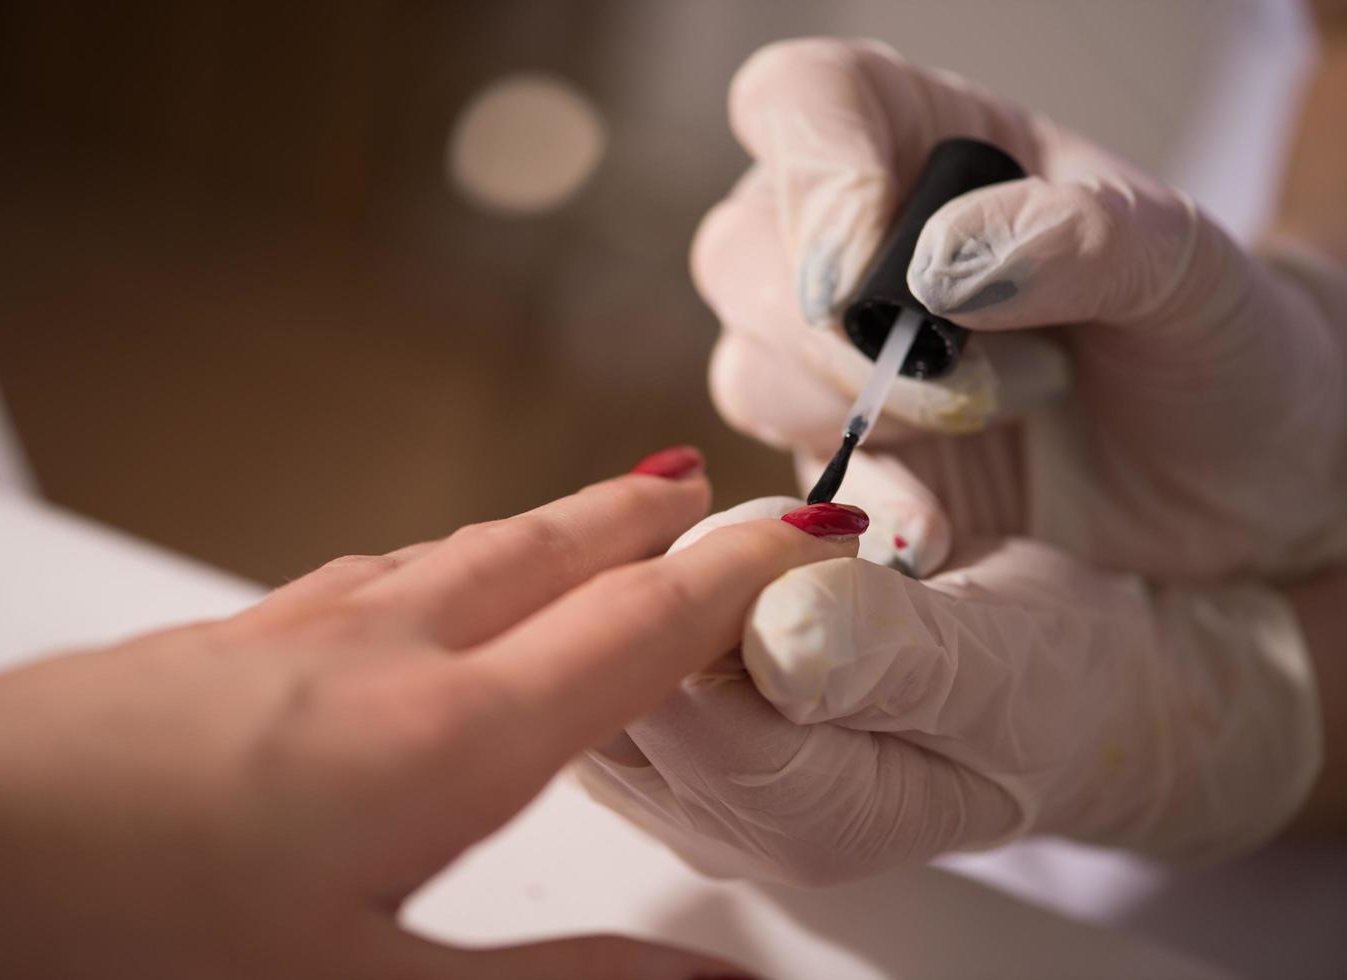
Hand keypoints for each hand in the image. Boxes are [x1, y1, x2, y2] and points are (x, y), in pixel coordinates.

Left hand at [0, 447, 868, 979]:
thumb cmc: (117, 937)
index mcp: (448, 735)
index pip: (642, 626)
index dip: (742, 574)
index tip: (811, 534)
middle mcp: (383, 650)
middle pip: (557, 553)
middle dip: (650, 518)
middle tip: (711, 489)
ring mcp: (298, 627)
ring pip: (468, 549)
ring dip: (554, 529)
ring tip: (599, 518)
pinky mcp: (228, 635)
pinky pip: (384, 569)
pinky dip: (455, 558)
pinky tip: (430, 576)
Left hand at [581, 500, 1319, 882]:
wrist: (1046, 697)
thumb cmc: (1042, 686)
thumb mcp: (998, 664)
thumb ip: (890, 654)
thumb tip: (774, 634)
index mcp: (799, 824)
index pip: (679, 700)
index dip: (713, 586)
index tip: (796, 534)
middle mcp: (714, 820)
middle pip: (607, 674)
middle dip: (676, 570)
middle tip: (782, 533)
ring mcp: (674, 779)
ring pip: (578, 652)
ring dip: (648, 567)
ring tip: (759, 543)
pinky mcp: (653, 726)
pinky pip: (584, 638)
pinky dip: (632, 575)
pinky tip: (704, 550)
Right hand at [693, 37, 1346, 579]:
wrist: (1228, 474)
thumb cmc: (1207, 334)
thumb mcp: (1183, 265)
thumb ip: (1081, 238)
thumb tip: (937, 263)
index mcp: (924, 140)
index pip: (798, 103)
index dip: (813, 178)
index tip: (873, 272)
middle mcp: (855, 239)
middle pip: (740, 252)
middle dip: (837, 336)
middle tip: (972, 378)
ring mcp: (835, 357)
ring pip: (748, 370)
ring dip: (866, 416)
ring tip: (1004, 414)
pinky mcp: (846, 460)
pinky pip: (795, 479)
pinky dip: (861, 508)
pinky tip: (940, 526)